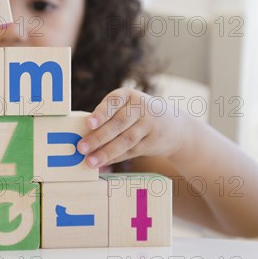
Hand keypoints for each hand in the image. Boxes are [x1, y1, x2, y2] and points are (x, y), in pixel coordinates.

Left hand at [77, 87, 192, 169]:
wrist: (175, 126)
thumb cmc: (138, 115)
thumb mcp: (127, 107)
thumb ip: (107, 117)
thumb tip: (82, 135)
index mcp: (128, 95)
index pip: (113, 102)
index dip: (101, 113)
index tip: (89, 124)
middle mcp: (141, 107)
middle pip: (118, 123)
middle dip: (98, 137)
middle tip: (81, 148)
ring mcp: (150, 124)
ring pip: (125, 140)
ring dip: (106, 152)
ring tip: (90, 161)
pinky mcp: (154, 141)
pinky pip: (132, 151)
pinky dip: (116, 158)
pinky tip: (103, 163)